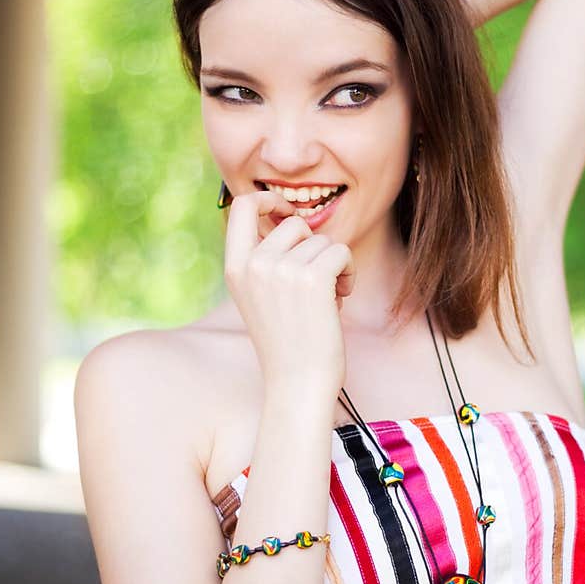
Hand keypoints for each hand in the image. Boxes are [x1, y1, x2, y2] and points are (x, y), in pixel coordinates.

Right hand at [223, 190, 354, 395]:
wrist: (298, 383)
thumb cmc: (287, 343)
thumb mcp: (260, 297)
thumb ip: (266, 260)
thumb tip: (292, 220)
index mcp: (235, 267)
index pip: (243, 206)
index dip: (269, 200)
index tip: (286, 212)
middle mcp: (254, 264)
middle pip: (295, 225)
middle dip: (314, 249)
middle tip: (316, 283)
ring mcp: (281, 269)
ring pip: (323, 241)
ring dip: (333, 267)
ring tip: (325, 300)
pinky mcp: (312, 277)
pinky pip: (341, 252)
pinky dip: (349, 273)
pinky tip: (339, 298)